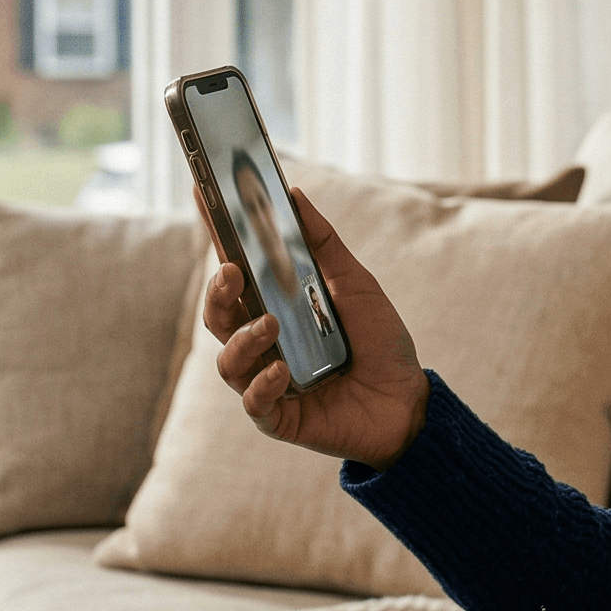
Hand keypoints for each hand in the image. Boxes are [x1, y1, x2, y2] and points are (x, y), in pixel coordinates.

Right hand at [200, 187, 429, 469]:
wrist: (407, 399)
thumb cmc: (379, 341)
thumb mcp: (355, 283)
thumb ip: (322, 243)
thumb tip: (293, 195)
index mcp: (275, 305)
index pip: (235, 267)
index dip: (216, 233)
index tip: (203, 193)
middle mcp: (263, 341)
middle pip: (218, 315)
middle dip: (217, 292)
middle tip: (233, 273)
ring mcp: (266, 379)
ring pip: (228, 360)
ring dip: (244, 339)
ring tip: (271, 325)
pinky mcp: (278, 416)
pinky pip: (253, 402)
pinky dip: (262, 385)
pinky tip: (283, 371)